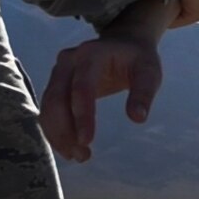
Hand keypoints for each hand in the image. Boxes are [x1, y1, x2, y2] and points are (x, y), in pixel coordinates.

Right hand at [41, 32, 163, 162]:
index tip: (86, 141)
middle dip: (65, 131)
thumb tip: (138, 118)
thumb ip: (144, 93)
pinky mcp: (56, 84)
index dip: (82, 115)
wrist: (123, 43)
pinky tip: (70, 148)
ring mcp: (59, 72)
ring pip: (48, 107)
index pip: (82, 86)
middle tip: (83, 156)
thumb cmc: (137, 58)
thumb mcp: (149, 72)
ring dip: (58, 135)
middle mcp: (69, 61)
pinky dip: (56, 131)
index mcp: (92, 54)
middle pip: (56, 99)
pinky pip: (48, 110)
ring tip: (79, 156)